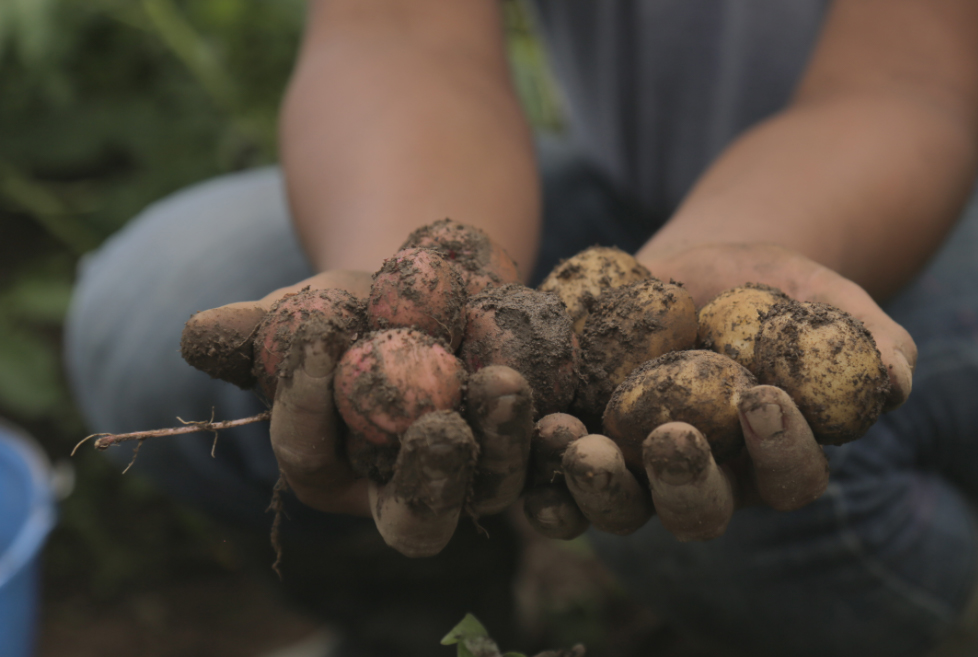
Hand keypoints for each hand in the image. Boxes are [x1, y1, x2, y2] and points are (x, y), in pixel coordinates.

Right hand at [182, 270, 534, 556]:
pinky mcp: (530, 448)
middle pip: (416, 515)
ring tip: (503, 380)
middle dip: (427, 477)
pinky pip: (548, 456)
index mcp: (334, 473)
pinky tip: (564, 405)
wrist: (426, 291)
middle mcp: (404, 490)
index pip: (312, 460)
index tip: (315, 332)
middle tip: (437, 426)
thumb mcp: (299, 314)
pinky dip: (555, 434)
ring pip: (492, 486)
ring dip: (501, 443)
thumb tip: (196, 334)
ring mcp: (474, 476)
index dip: (306, 407)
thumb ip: (255, 334)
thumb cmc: (346, 313)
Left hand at [522, 244, 916, 541]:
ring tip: (575, 439)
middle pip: (698, 512)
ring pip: (619, 508)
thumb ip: (865, 334)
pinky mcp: (581, 448)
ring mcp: (636, 474)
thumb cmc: (770, 287)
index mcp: (772, 460)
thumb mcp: (822, 295)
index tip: (763, 397)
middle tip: (669, 437)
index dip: (780, 449)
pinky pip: (554, 478)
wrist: (689, 270)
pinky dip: (536, 464)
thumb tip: (898, 379)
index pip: (788, 477)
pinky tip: (529, 427)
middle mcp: (706, 483)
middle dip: (683, 483)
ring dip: (597, 484)